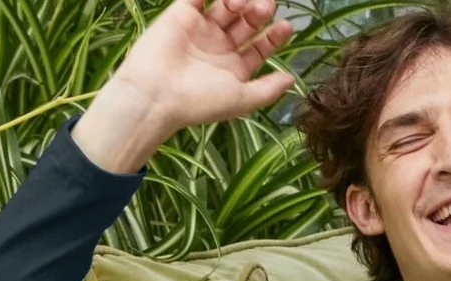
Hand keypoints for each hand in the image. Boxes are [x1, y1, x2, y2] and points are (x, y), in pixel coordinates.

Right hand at [113, 0, 295, 132]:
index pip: (260, 46)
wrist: (158, 93)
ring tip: (242, 5)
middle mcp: (219, 47)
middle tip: (265, 8)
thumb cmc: (201, 101)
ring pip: (227, 5)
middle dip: (260, 12)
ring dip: (241, 0)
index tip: (286, 26)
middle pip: (247, 22)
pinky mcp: (182, 12)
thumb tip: (291, 80)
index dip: (274, 36)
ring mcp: (201, 29)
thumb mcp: (243, 100)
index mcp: (234, 68)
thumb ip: (268, 90)